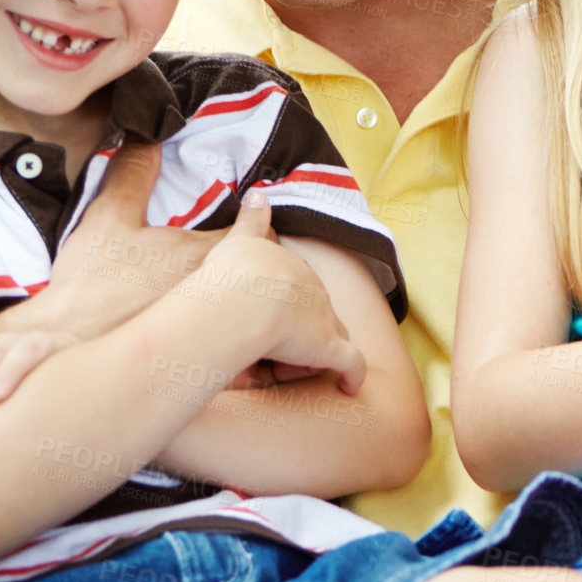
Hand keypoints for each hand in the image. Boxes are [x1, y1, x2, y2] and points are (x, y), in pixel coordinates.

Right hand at [40, 142, 240, 337]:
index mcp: (204, 255)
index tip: (255, 205)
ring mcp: (212, 325)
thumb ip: (133, 173)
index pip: (258, 232)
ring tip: (232, 272)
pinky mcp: (201, 349)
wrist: (64, 342)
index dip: (259, 216)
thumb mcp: (109, 217)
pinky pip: (231, 326)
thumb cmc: (89, 282)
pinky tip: (210, 312)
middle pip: (261, 267)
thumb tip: (145, 135)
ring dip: (245, 283)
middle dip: (259, 251)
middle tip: (247, 239)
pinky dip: (230, 313)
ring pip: (249, 298)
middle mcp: (218, 292)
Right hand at [186, 193, 365, 394]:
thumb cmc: (228, 276)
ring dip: (314, 353)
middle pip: (315, 311)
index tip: (267, 313)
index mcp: (291, 266)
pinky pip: (349, 364)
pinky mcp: (328, 348)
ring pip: (329, 336)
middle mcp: (313, 289)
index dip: (284, 302)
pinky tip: (350, 387)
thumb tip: (258, 194)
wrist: (240, 299)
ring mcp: (324, 317)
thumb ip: (251, 221)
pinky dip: (352, 375)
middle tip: (270, 347)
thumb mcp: (238, 241)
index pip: (298, 285)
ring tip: (290, 370)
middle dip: (300, 328)